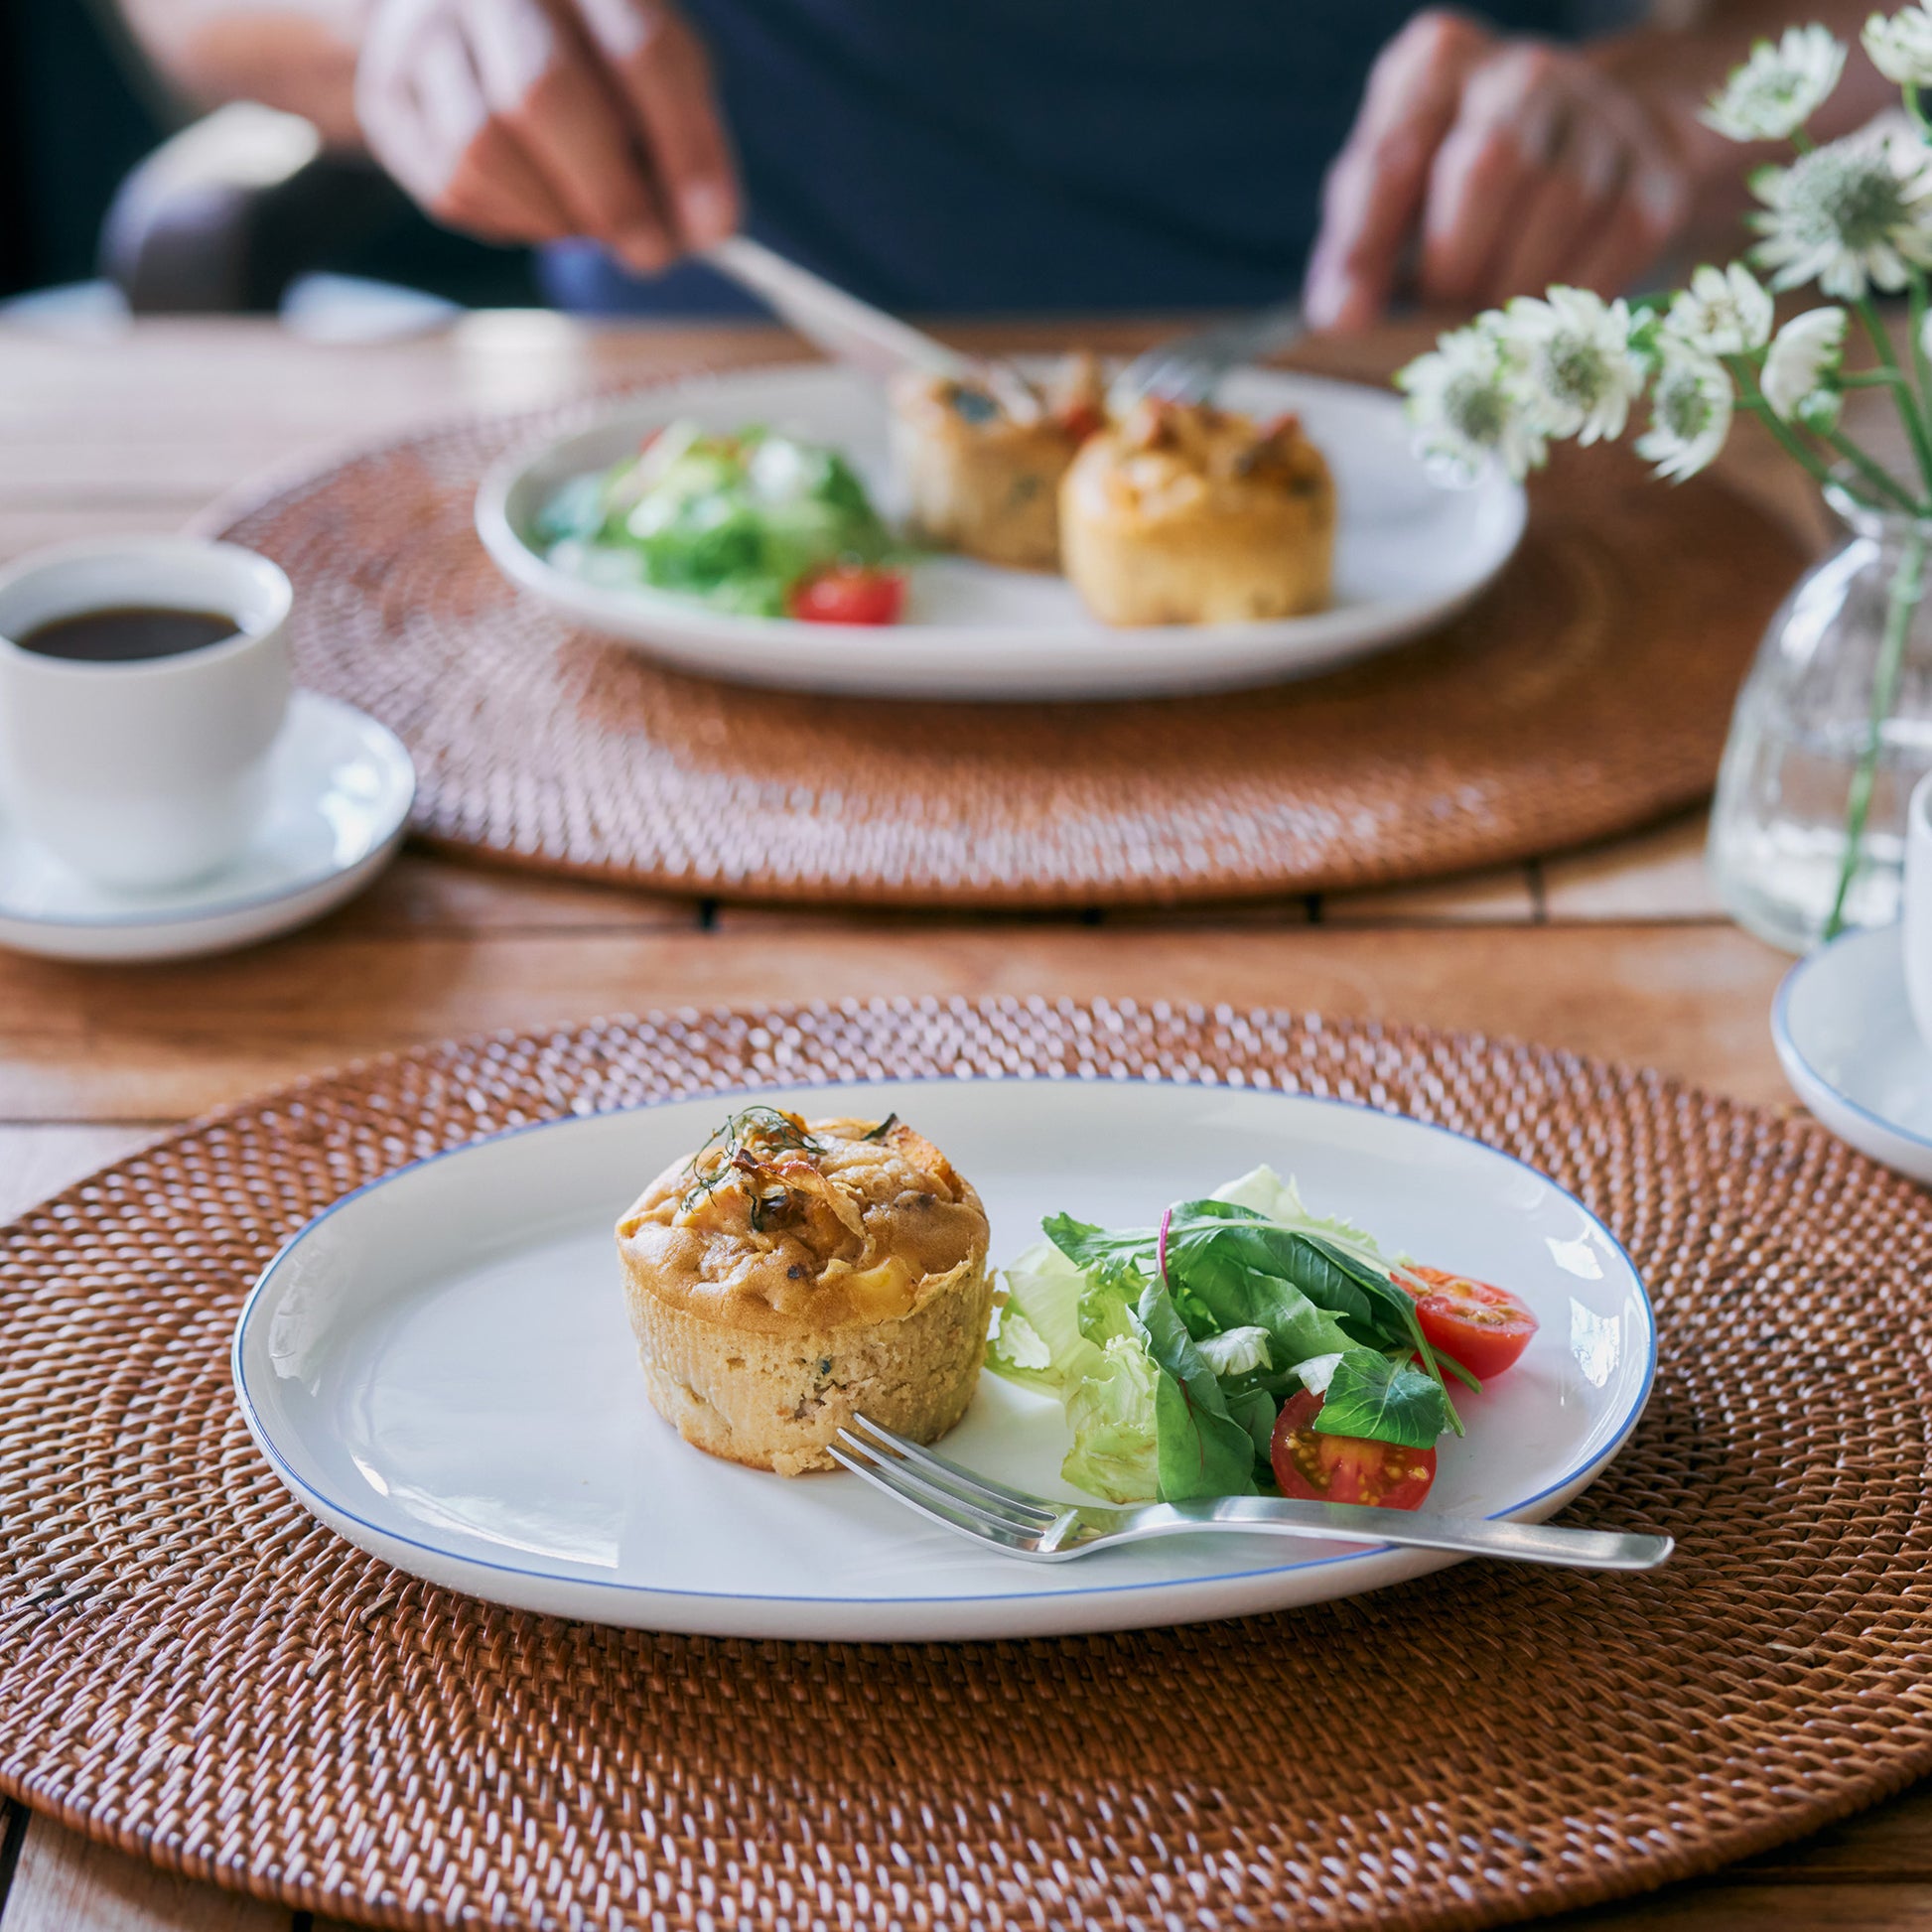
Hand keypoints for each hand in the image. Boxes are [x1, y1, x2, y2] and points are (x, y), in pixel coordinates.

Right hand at [355, 0, 737, 272]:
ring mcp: (423, 33)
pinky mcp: (388, 97)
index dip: (684, 148)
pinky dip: (514, 223)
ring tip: (595, 230)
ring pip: (483, 147)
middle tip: (651, 253)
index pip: (642, 49)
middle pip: (544, 93)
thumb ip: (685, 133)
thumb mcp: (650, 66)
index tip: (713, 228)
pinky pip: (451, 185)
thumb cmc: (587, 51)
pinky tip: (544, 215)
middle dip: (611, 194)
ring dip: (555, 215)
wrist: (462, 16)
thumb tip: (704, 229)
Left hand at [1304, 9, 1692, 329]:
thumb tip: (1340, 320)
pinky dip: (1574, 292)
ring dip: (1515, 285)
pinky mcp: (1658, 164)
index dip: (1364, 247)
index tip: (1345, 321)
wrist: (1583, 149)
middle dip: (1456, 262)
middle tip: (1440, 313)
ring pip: (1560, 206)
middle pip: (1490, 165)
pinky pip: (1619, 239)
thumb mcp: (1390, 199)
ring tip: (1489, 314)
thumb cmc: (1453, 184)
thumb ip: (1354, 253)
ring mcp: (1600, 110)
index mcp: (1436, 64)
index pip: (1391, 155)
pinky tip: (1545, 311)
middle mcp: (1521, 71)